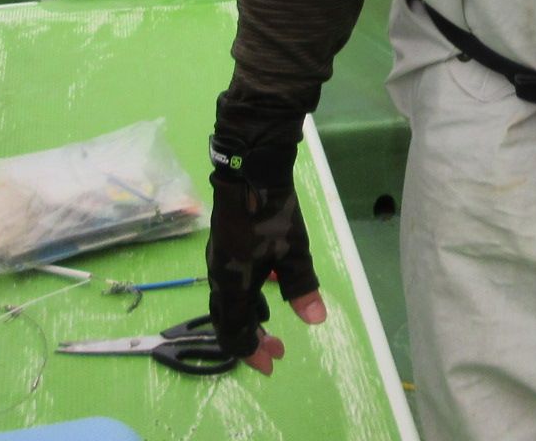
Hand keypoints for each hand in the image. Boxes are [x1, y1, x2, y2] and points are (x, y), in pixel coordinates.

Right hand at [206, 126, 328, 373]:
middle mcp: (220, 277)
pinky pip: (231, 282)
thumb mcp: (293, 253)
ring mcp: (219, 260)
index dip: (251, 353)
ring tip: (268, 324)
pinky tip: (265, 288)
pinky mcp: (224, 245)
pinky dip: (246, 295)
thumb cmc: (272, 215)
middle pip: (228, 320)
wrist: (249, 172)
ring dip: (248, 317)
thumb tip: (316, 320)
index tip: (270, 364)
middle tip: (274, 351)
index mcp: (232, 285)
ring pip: (229, 301)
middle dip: (250, 339)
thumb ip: (302, 287)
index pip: (235, 332)